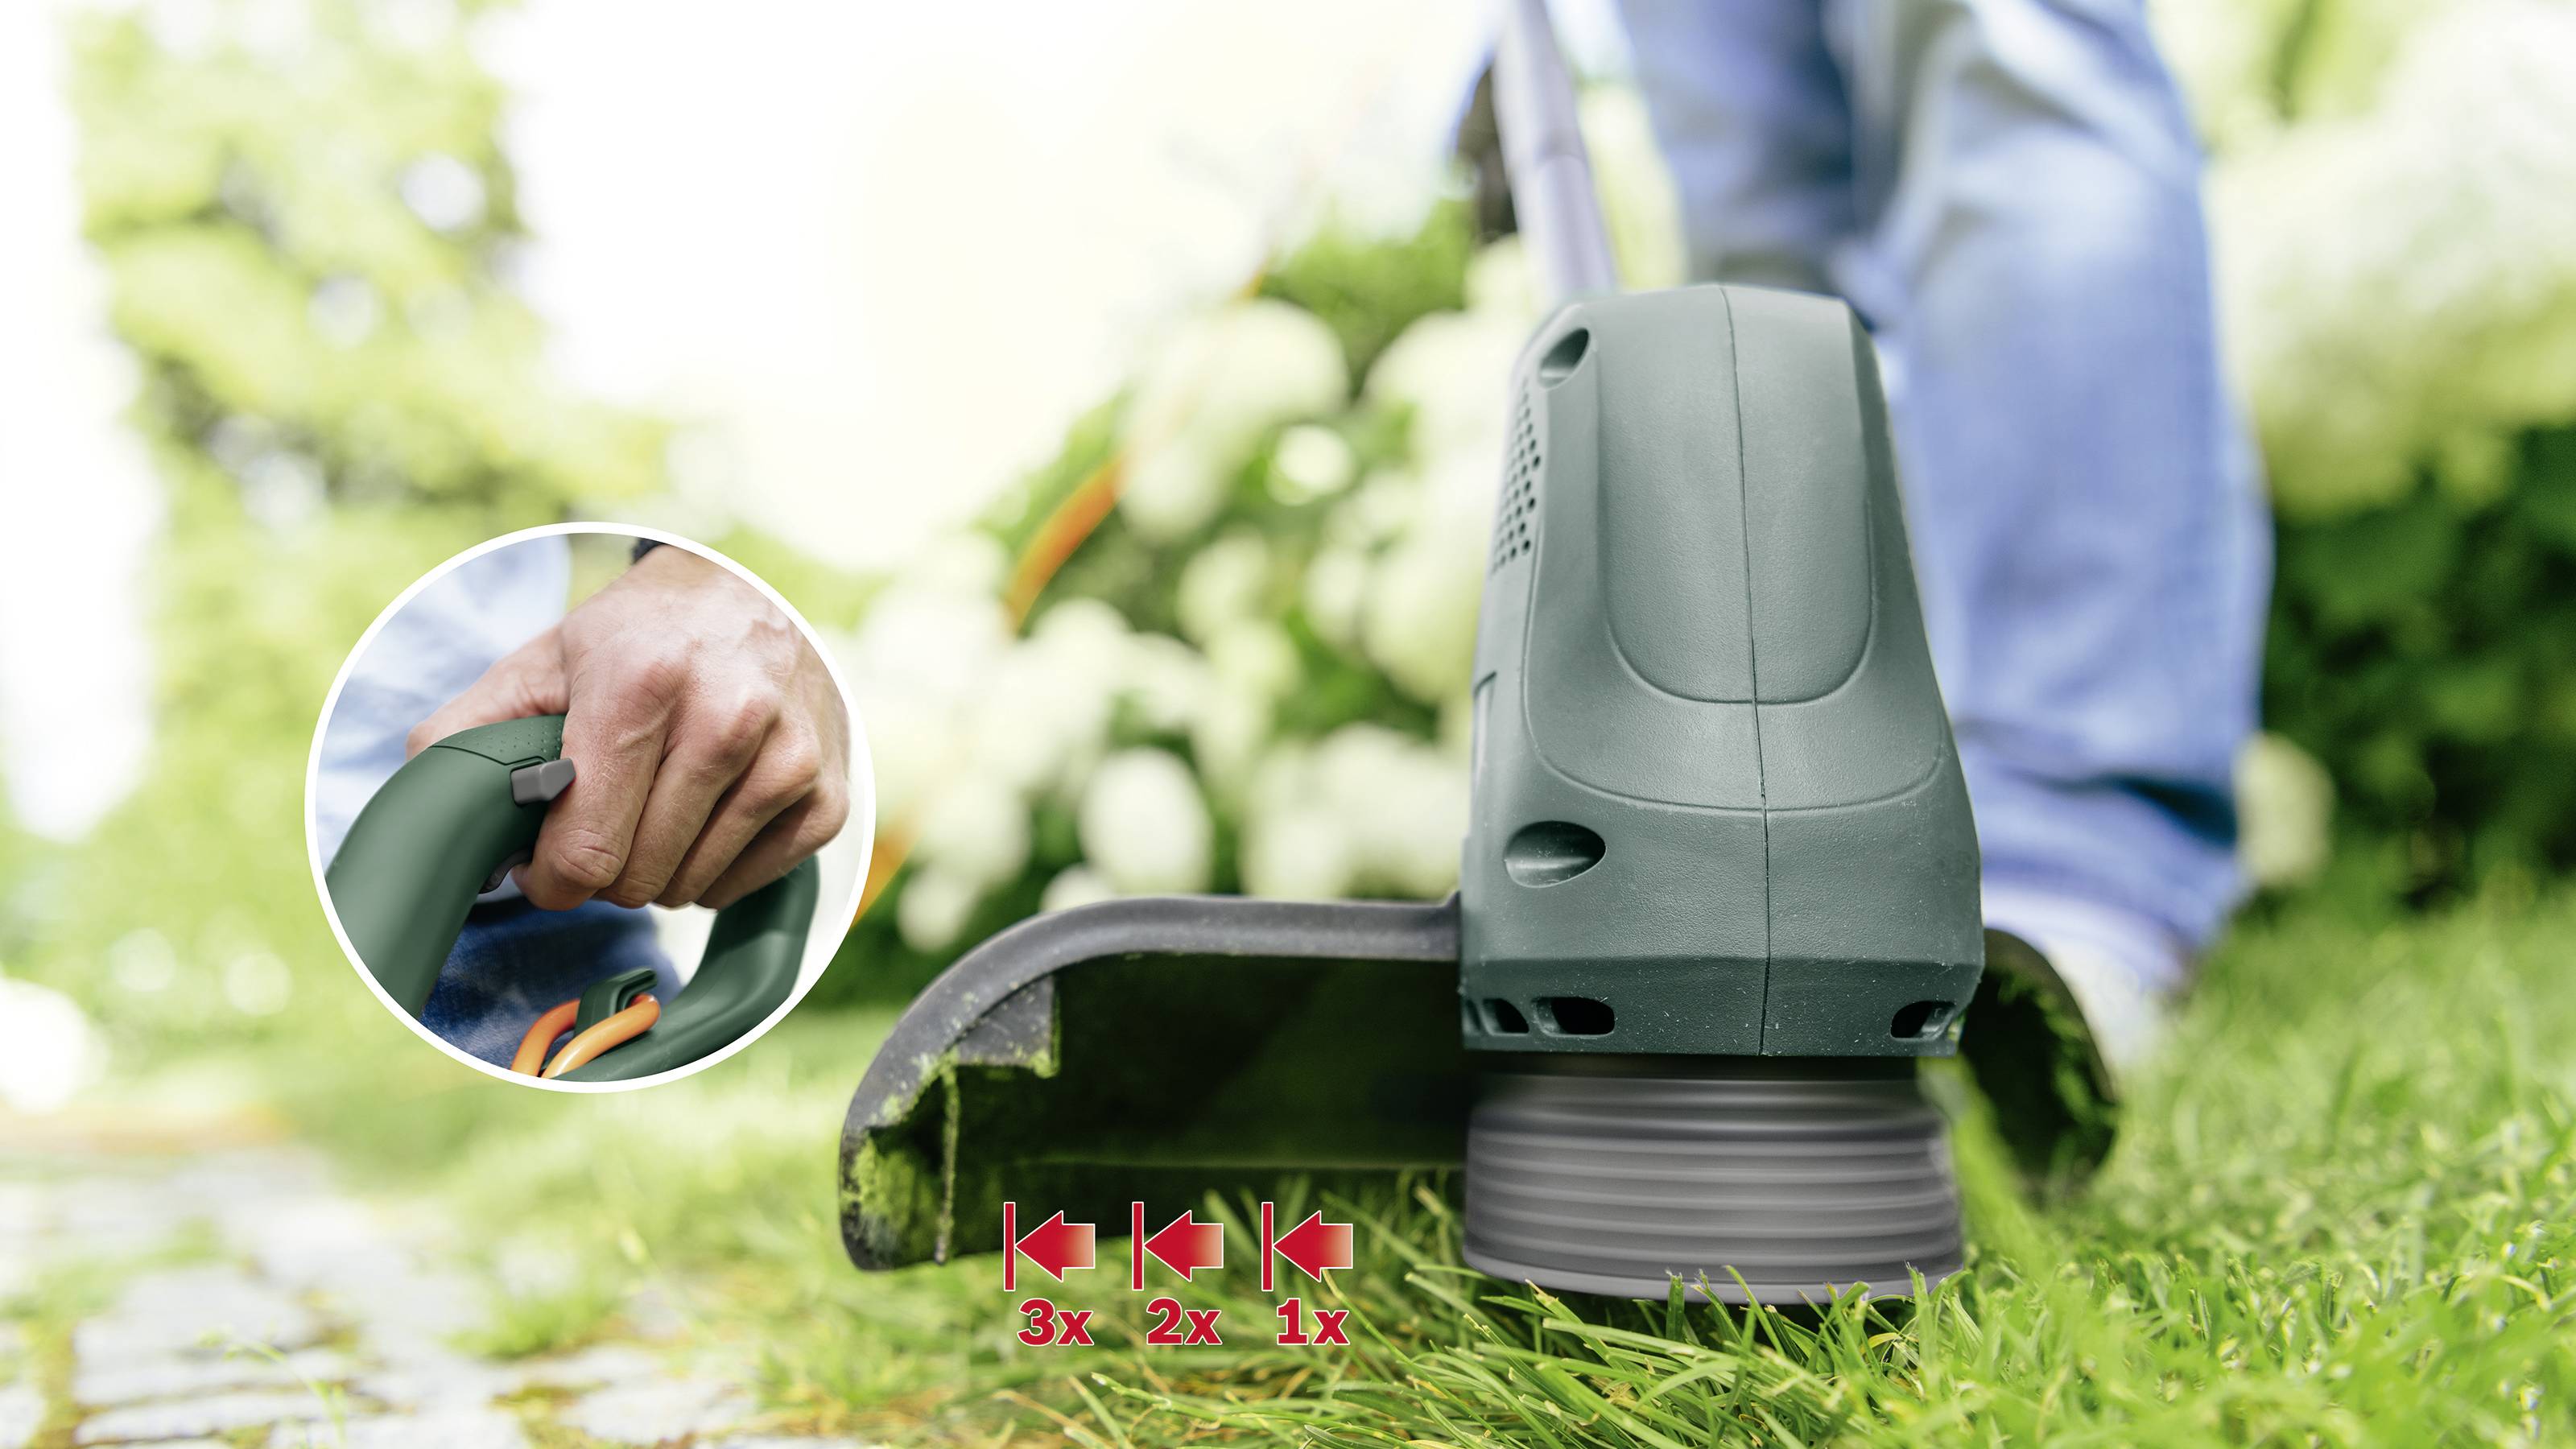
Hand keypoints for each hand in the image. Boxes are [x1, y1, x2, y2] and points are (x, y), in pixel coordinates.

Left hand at [409, 545, 851, 909]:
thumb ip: (468, 736)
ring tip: (654, 809)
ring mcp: (788, 756)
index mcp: (643, 683)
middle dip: (604, 868)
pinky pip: (744, 884)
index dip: (550, 876)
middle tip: (602, 820)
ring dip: (658, 869)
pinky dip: (712, 870)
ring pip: (691, 888)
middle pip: (638, 877)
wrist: (742, 598)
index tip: (544, 858)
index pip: (588, 849)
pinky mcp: (825, 791)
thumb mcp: (539, 665)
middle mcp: (729, 715)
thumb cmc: (634, 642)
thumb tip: (434, 821)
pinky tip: (703, 817)